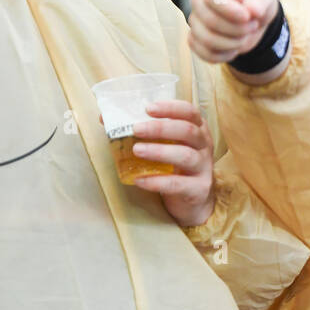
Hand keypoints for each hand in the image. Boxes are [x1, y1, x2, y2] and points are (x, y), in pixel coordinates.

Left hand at [129, 99, 214, 227]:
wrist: (194, 201)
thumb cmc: (176, 167)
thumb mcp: (166, 146)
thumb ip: (143, 133)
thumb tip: (105, 118)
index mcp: (198, 130)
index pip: (189, 112)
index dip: (171, 108)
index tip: (148, 108)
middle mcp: (204, 146)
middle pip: (187, 131)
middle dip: (161, 128)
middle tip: (136, 129)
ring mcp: (203, 168)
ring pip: (185, 155)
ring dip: (159, 151)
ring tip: (136, 150)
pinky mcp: (198, 189)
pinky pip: (178, 184)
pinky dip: (157, 181)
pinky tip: (139, 180)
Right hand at [188, 0, 280, 63]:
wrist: (253, 19)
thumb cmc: (256, 1)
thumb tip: (253, 11)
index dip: (230, 11)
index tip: (248, 16)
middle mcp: (199, 0)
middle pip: (210, 21)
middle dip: (237, 29)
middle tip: (253, 26)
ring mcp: (195, 21)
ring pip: (206, 39)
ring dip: (232, 43)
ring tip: (245, 36)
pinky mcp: (195, 39)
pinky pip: (204, 53)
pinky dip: (224, 55)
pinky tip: (235, 48)